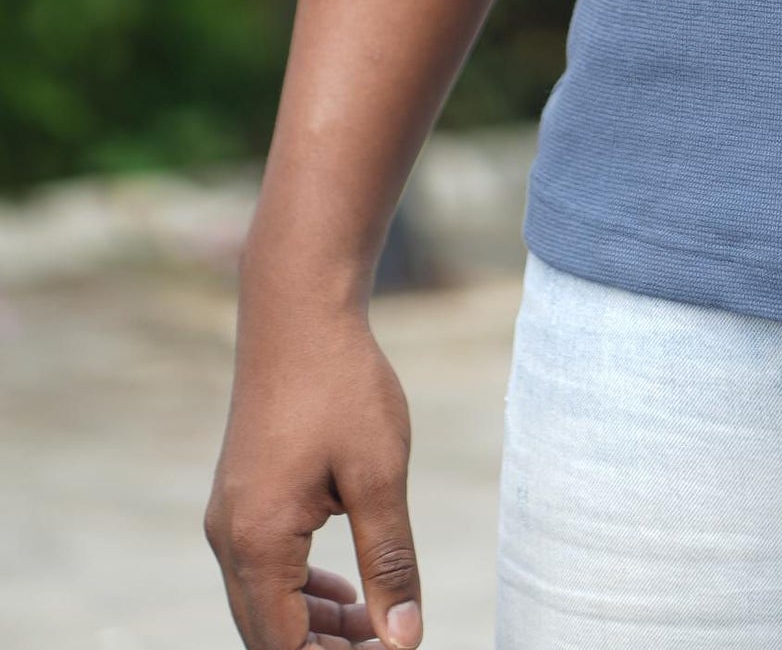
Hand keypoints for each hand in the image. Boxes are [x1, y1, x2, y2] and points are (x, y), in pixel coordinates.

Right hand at [206, 301, 420, 649]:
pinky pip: (263, 569)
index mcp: (259, 543)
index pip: (285, 648)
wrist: (298, 312)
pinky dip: (301, 591)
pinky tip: (347, 589)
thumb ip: (390, 562)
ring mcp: (229, 518)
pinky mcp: (240, 498)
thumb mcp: (379, 475)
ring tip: (377, 626)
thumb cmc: (343, 385)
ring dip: (315, 626)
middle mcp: (230, 539)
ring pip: (264, 605)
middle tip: (390, 643)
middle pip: (269, 635)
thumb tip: (404, 639)